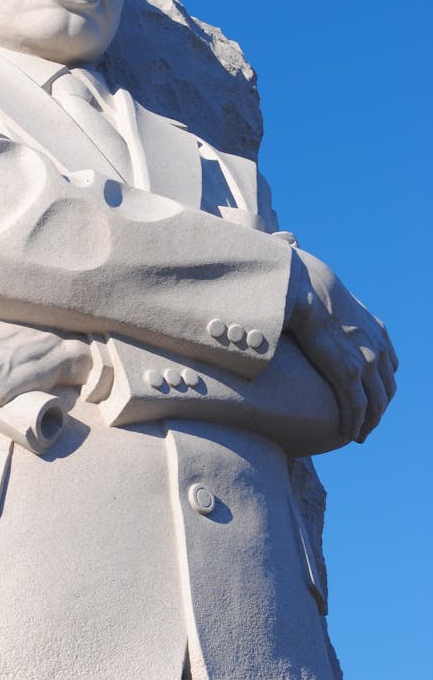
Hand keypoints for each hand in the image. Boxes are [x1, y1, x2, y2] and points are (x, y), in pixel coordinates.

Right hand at [287, 249, 397, 442]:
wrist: (301, 286)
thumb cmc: (303, 282)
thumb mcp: (322, 285)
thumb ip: (317, 285)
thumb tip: (289, 244)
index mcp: (375, 330)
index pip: (389, 367)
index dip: (382, 387)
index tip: (371, 400)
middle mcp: (377, 347)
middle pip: (387, 389)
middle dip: (379, 411)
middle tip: (365, 426)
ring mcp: (366, 361)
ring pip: (376, 403)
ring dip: (369, 423)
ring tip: (357, 435)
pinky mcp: (348, 372)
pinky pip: (357, 406)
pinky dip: (355, 422)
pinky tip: (348, 433)